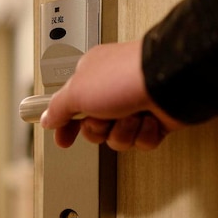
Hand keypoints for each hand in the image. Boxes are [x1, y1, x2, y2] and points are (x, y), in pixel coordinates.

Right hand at [40, 39, 184, 150]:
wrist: (170, 81)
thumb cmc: (124, 77)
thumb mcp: (76, 92)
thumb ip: (57, 108)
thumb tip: (46, 118)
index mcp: (92, 77)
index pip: (70, 107)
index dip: (65, 126)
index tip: (63, 139)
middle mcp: (113, 90)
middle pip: (94, 129)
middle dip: (100, 129)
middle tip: (105, 118)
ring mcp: (135, 104)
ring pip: (119, 138)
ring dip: (124, 131)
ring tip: (132, 114)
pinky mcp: (156, 119)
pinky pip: (142, 141)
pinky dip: (145, 133)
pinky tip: (149, 119)